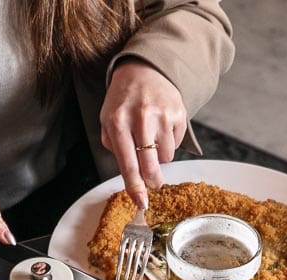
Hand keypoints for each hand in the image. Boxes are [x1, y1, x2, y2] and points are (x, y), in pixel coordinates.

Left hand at [100, 61, 187, 209]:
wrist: (144, 69)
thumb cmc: (123, 100)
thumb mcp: (108, 120)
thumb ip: (115, 147)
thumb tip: (131, 177)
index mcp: (117, 122)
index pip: (128, 164)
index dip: (135, 187)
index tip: (142, 204)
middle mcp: (140, 119)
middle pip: (151, 166)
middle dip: (152, 180)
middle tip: (153, 182)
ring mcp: (162, 115)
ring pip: (166, 157)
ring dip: (159, 156)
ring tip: (151, 138)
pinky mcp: (178, 113)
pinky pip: (176, 144)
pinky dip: (168, 142)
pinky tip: (161, 127)